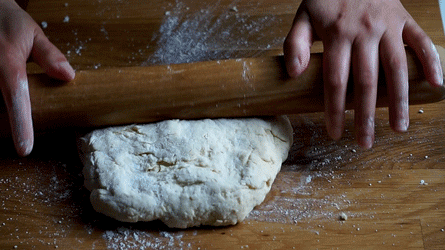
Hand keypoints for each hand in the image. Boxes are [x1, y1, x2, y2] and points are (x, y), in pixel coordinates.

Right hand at [0, 0, 74, 155]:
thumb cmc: (8, 22)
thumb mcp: (32, 33)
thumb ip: (49, 56)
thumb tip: (69, 76)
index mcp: (6, 62)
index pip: (16, 96)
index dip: (21, 124)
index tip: (25, 148)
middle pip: (1, 106)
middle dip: (14, 120)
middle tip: (25, 135)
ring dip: (4, 112)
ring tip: (20, 122)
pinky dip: (1, 106)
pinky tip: (7, 107)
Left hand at [284, 0, 442, 148]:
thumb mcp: (303, 15)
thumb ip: (295, 43)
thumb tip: (294, 74)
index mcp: (336, 34)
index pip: (335, 81)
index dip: (335, 110)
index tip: (335, 133)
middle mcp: (364, 32)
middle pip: (366, 83)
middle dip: (366, 117)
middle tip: (365, 143)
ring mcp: (388, 26)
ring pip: (396, 69)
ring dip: (399, 101)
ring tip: (399, 128)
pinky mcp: (405, 20)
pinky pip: (421, 43)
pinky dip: (431, 63)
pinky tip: (436, 86)